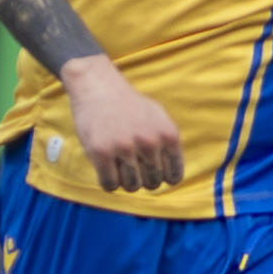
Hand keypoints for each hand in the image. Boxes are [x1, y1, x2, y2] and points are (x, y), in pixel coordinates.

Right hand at [61, 55, 182, 193]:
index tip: (151, 169)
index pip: (173, 177)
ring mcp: (124, 147)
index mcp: (168, 134)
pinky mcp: (101, 152)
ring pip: (131, 186)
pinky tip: (106, 166)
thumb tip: (173, 179)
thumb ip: (169, 146)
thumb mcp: (159, 118)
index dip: (162, 177)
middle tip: (131, 162)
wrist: (98, 86)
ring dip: (124, 180)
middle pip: (152, 183)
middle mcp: (149, 142)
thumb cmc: (129, 106)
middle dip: (142, 178)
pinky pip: (110, 185)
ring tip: (118, 162)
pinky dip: (108, 181)